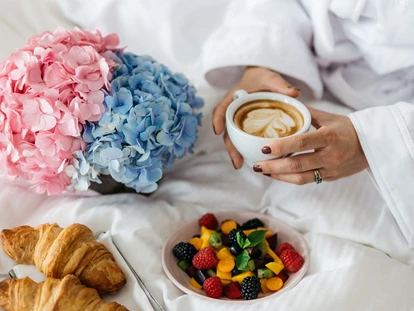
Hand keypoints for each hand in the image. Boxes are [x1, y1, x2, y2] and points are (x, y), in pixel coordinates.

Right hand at [213, 66, 299, 168]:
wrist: (261, 79)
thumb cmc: (263, 78)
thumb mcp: (271, 78)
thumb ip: (281, 85)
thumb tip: (295, 92)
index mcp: (234, 98)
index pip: (221, 109)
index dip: (218, 120)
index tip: (218, 131)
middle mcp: (233, 112)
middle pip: (227, 131)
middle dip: (230, 147)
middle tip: (237, 161)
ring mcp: (238, 121)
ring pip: (233, 138)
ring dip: (236, 152)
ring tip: (241, 165)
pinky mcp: (245, 128)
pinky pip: (242, 139)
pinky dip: (245, 150)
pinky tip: (252, 160)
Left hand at [253, 107, 368, 183]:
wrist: (372, 145)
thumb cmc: (347, 128)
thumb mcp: (328, 117)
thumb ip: (305, 112)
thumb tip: (284, 103)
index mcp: (328, 136)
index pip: (300, 142)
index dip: (281, 146)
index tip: (264, 147)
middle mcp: (329, 155)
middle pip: (297, 164)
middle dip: (273, 166)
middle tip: (256, 164)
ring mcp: (330, 169)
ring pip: (299, 177)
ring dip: (278, 176)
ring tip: (262, 171)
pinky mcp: (329, 178)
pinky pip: (306, 180)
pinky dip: (289, 178)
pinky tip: (276, 174)